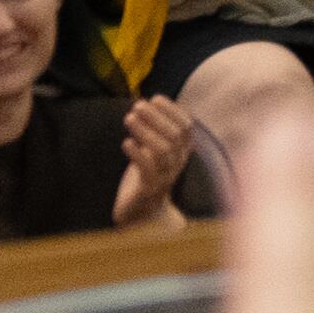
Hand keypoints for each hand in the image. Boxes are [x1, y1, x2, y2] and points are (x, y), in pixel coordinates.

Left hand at [109, 96, 193, 229]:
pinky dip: (137, 153)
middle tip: (137, 105)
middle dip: (156, 117)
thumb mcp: (154, 151)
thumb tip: (145, 103)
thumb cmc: (146, 176)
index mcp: (183, 151)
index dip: (172, 110)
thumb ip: (154, 132)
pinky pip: (148, 169)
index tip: (154, 98)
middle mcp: (179, 162)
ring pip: (162, 150)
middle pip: (174, 135)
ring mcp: (166, 176)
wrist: (143, 214)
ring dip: (145, 131)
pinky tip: (126, 143)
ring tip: (129, 118)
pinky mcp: (149, 189)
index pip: (186, 125)